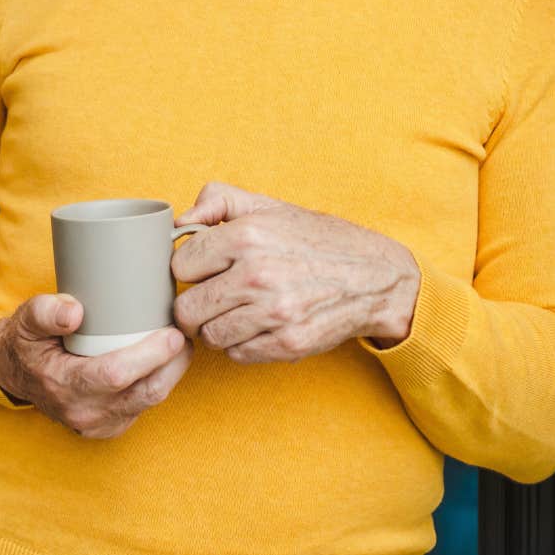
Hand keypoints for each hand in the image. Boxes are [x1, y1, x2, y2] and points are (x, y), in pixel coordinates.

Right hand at [0, 293, 191, 438]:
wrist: (14, 374)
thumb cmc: (26, 343)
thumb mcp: (25, 320)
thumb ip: (45, 312)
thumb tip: (75, 311)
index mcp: (64, 386)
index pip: (116, 375)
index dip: (150, 355)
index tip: (172, 333)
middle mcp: (84, 413)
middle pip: (144, 392)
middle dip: (173, 365)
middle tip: (185, 335)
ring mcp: (98, 425)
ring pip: (149, 402)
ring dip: (171, 374)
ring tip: (180, 345)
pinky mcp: (110, 427)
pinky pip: (143, 407)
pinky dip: (158, 384)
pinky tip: (164, 363)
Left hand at [171, 181, 419, 363]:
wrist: (375, 277)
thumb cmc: (315, 239)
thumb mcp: (268, 205)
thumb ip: (217, 200)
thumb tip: (179, 221)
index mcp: (246, 236)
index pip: (180, 265)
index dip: (190, 267)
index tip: (204, 269)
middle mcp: (257, 275)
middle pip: (186, 308)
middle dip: (194, 303)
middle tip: (211, 297)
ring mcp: (273, 313)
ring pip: (208, 335)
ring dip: (216, 327)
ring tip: (236, 312)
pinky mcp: (287, 344)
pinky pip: (236, 354)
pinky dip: (241, 344)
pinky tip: (258, 326)